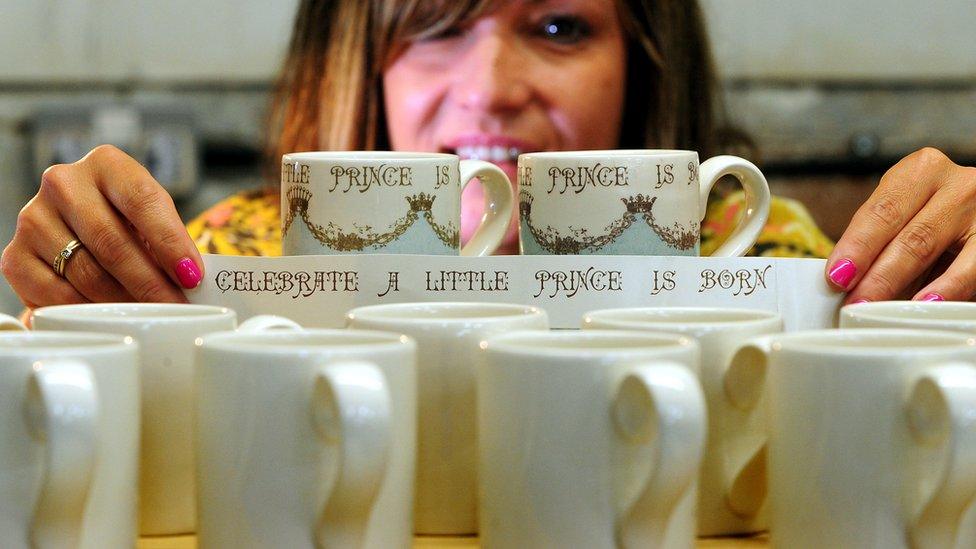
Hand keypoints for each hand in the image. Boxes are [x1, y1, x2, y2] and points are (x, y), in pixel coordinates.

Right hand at [1, 145, 202, 307]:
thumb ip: (170, 241)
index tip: (191, 275)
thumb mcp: (152, 219)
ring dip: (124, 301)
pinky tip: (109, 316)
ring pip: (87, 273)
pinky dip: (88, 310)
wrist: (78, 231)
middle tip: (175, 307)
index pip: (142, 200)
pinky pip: (57, 294)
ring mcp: (34, 218)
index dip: (170, 242)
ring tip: (149, 314)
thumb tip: (192, 280)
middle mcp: (64, 184)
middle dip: (151, 283)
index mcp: (107, 165)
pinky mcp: (15, 256)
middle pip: (113, 242)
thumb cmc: (127, 223)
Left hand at [826, 147, 975, 301]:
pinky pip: (973, 266)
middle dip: (875, 273)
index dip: (857, 246)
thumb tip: (843, 279)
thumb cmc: (938, 222)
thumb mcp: (909, 219)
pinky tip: (927, 302)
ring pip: (934, 248)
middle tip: (853, 302)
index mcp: (921, 172)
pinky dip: (948, 287)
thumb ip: (881, 243)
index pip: (881, 211)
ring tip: (878, 308)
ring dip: (900, 282)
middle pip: (907, 234)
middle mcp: (956, 184)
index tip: (837, 275)